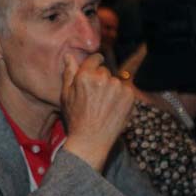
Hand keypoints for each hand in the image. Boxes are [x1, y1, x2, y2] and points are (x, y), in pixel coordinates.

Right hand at [61, 53, 133, 169]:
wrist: (91, 140)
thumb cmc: (76, 118)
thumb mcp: (66, 95)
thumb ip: (69, 73)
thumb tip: (70, 55)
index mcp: (85, 76)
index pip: (96, 58)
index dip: (94, 65)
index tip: (94, 74)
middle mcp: (103, 78)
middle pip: (106, 70)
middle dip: (101, 79)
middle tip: (96, 97)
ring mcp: (118, 87)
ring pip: (116, 80)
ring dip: (112, 88)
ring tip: (104, 105)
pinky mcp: (130, 95)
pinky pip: (125, 89)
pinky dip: (121, 97)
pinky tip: (112, 108)